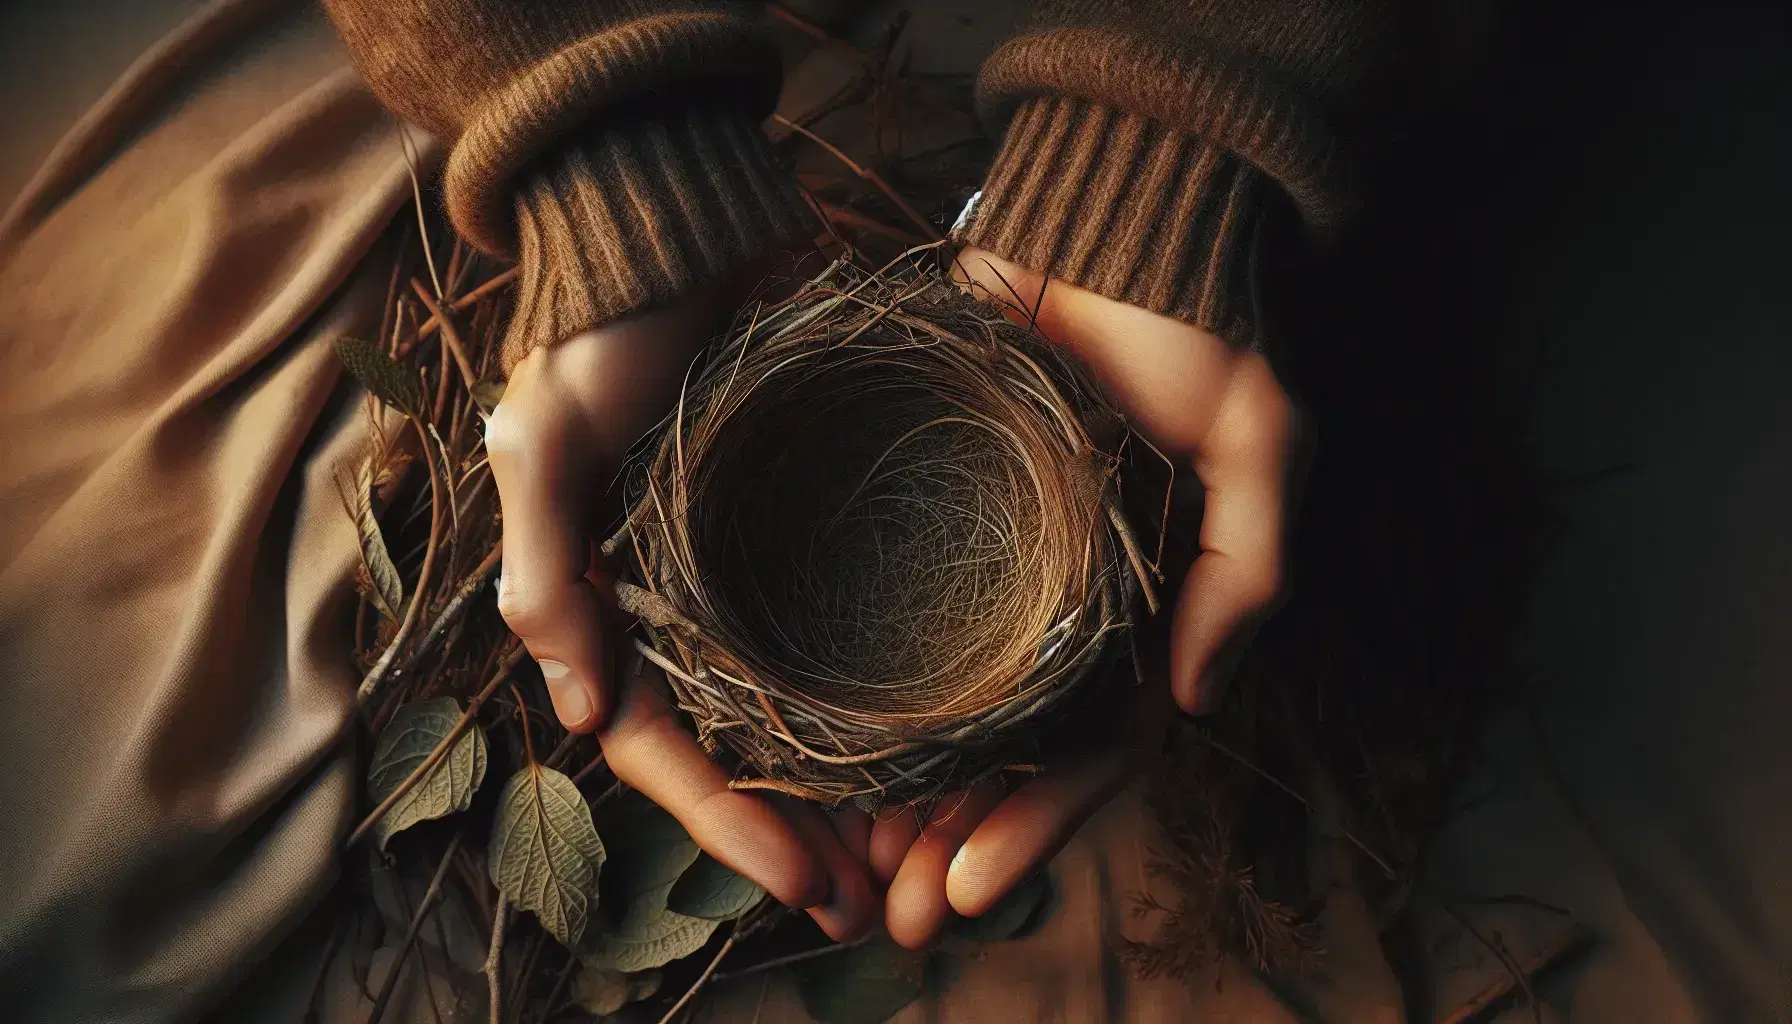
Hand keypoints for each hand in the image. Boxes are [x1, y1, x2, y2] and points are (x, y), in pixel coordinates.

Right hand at [487, 279, 877, 940]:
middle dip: (793, 839)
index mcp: (606, 603)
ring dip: (843, 792)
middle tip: (871, 907)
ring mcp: (747, 575)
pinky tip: (932, 742)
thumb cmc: (604, 331)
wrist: (683, 235)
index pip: (659, 748)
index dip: (724, 829)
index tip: (801, 891)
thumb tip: (579, 714)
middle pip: (734, 753)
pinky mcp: (812, 532)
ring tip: (913, 857)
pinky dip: (877, 699)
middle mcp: (678, 606)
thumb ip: (547, 568)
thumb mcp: (547, 440)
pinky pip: (843, 635)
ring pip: (793, 713)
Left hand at [869, 245, 1295, 948]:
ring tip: (836, 877)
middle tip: (889, 918)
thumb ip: (1243, 567)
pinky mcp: (913, 515)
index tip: (971, 891)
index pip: (1092, 748)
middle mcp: (1058, 607)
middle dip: (951, 844)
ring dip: (892, 803)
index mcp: (1139, 611)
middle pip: (1003, 757)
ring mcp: (984, 570)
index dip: (1039, 826)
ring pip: (936, 713)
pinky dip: (848, 698)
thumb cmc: (1194, 325)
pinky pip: (877, 622)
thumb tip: (1198, 702)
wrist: (1106, 219)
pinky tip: (803, 756)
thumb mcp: (1255, 441)